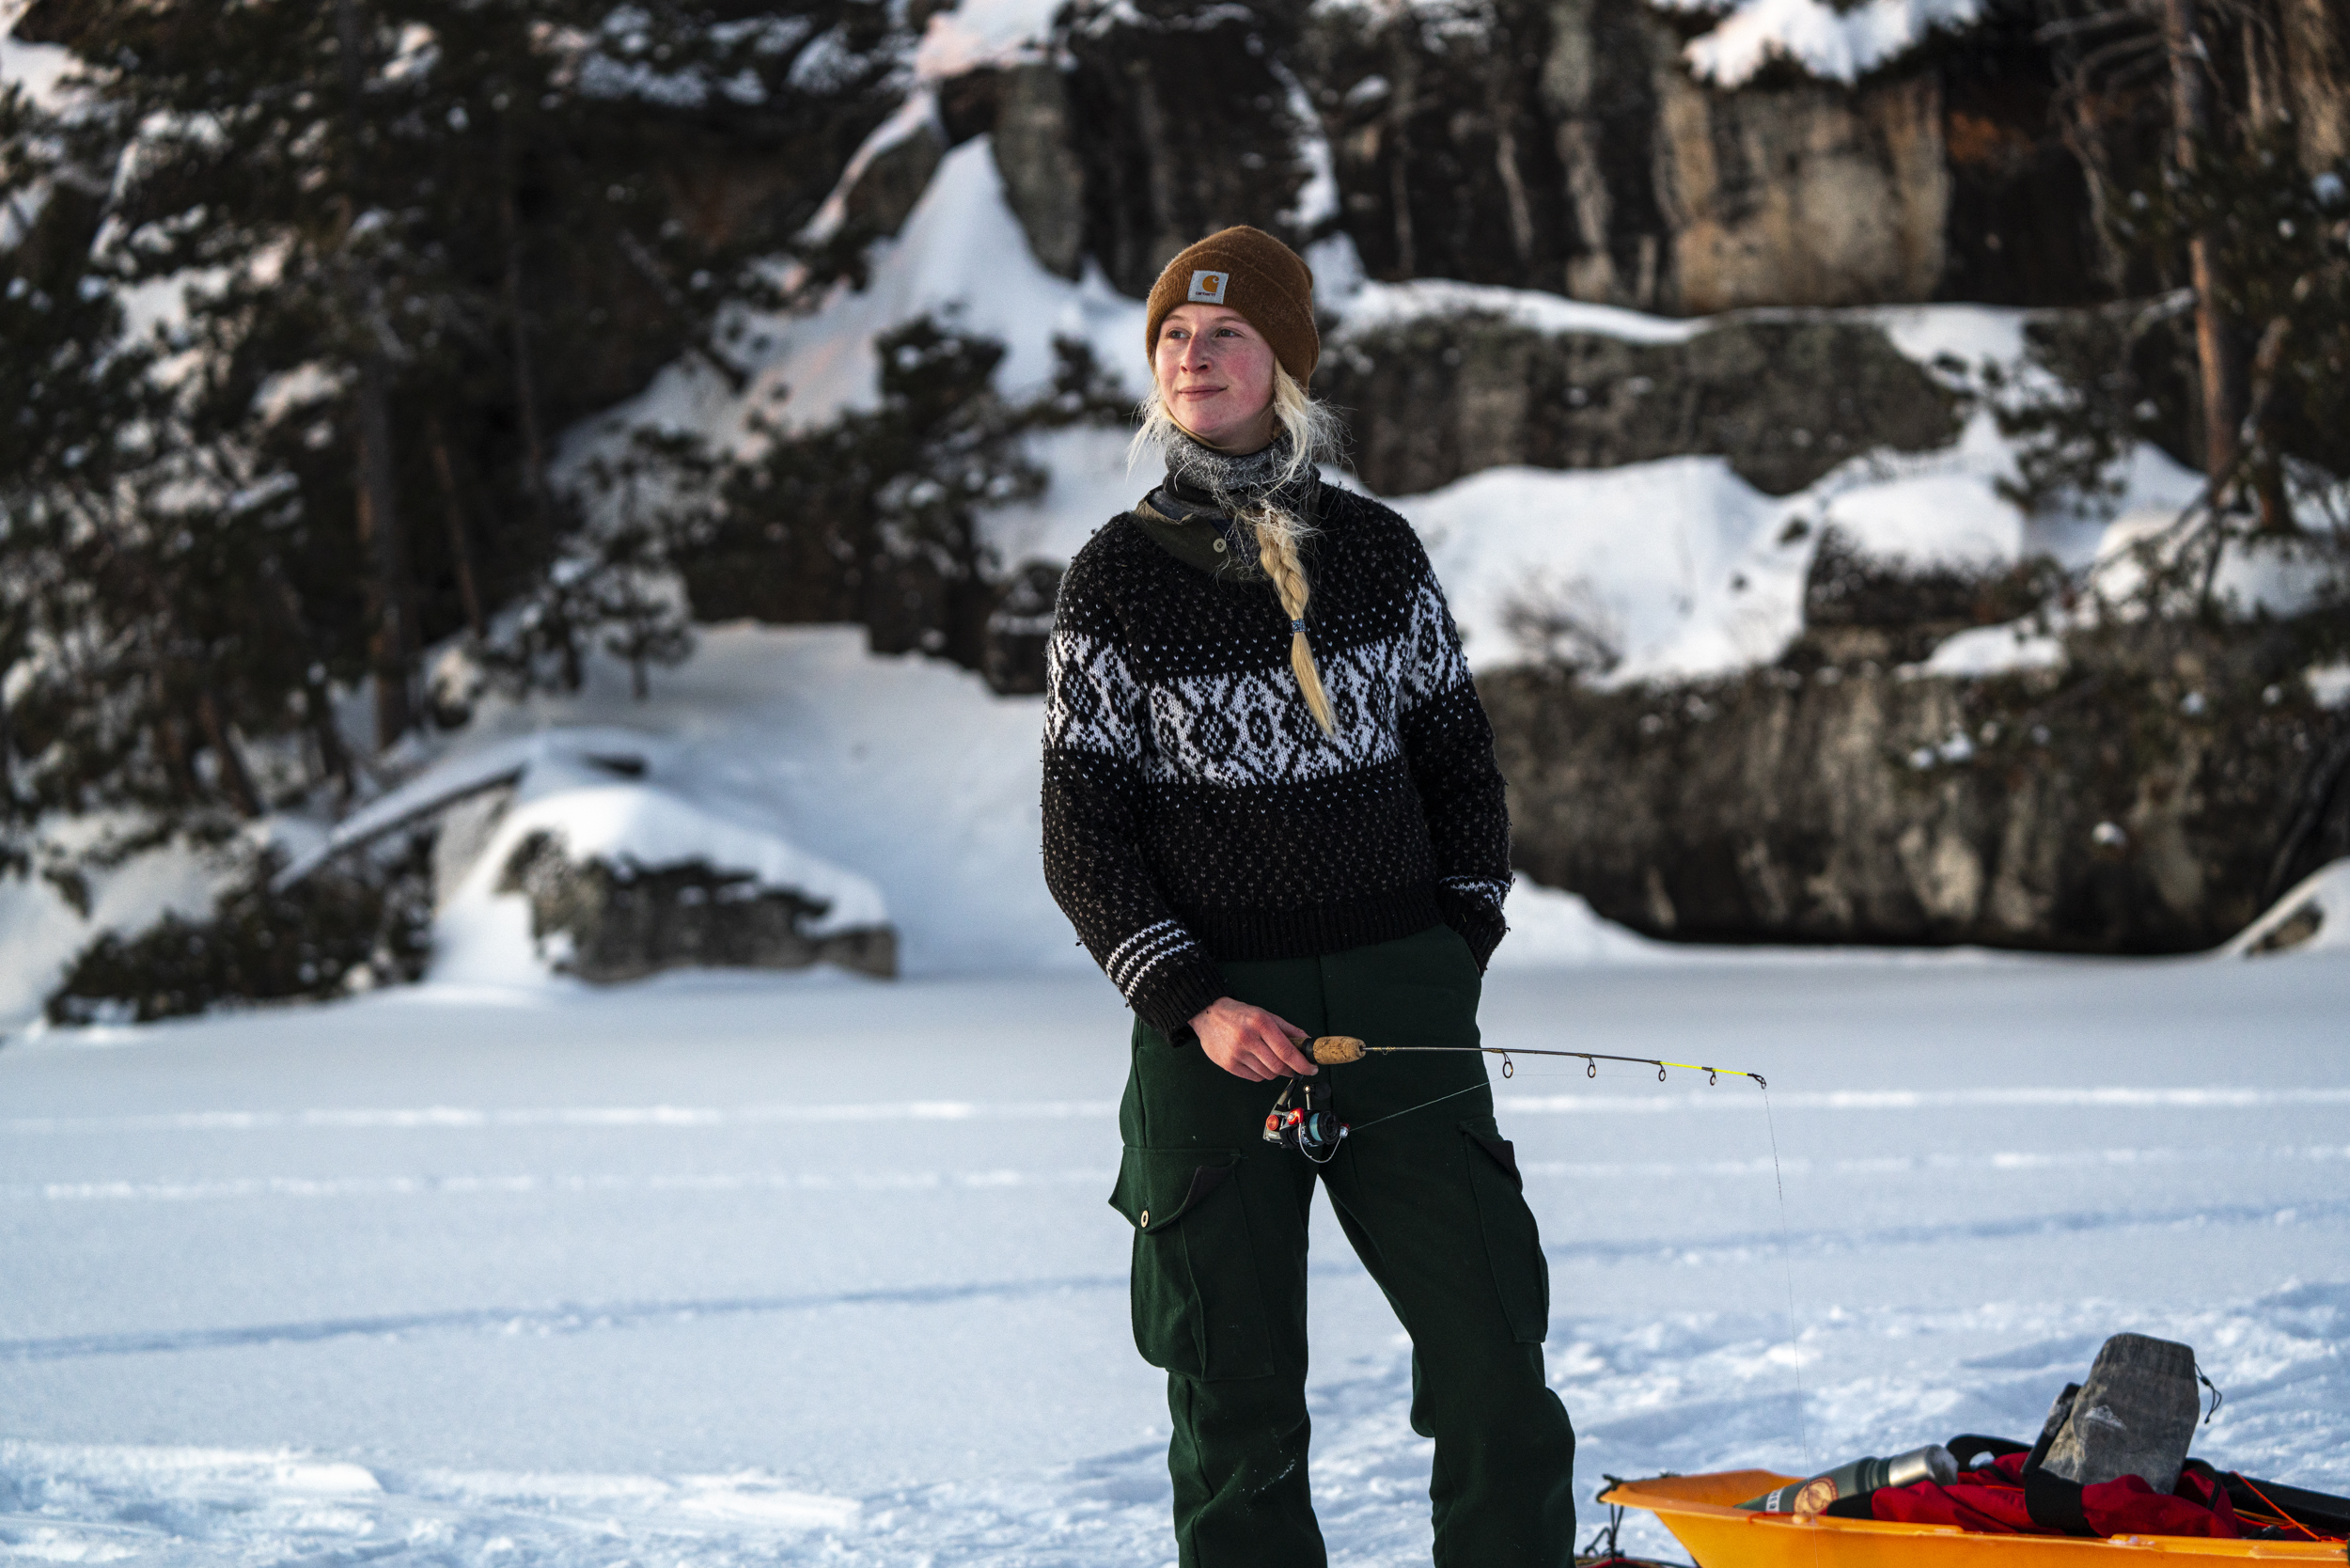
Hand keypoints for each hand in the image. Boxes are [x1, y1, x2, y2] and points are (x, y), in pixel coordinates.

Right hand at [1190, 997, 1315, 1081]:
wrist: (1207, 1015)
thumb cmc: (1239, 1015)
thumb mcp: (1265, 1015)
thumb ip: (1287, 1029)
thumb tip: (1307, 1042)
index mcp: (1260, 1024)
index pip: (1286, 1051)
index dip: (1302, 1064)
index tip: (1311, 1068)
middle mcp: (1248, 1039)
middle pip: (1278, 1067)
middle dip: (1291, 1071)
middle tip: (1295, 1068)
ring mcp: (1236, 1053)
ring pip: (1267, 1074)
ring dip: (1275, 1072)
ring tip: (1271, 1060)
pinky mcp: (1228, 1065)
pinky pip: (1254, 1077)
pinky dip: (1261, 1073)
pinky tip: (1258, 1062)